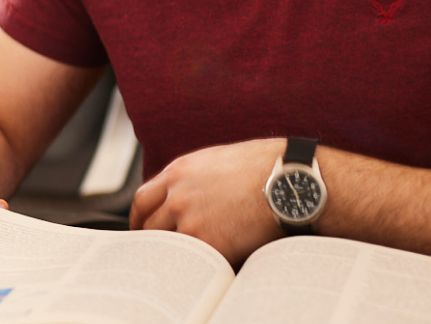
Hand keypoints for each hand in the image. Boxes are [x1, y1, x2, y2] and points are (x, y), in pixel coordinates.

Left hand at [129, 137, 284, 263]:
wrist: (289, 179)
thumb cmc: (264, 167)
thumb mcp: (216, 160)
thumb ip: (192, 178)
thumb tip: (182, 196)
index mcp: (178, 173)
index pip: (143, 200)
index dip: (141, 218)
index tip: (143, 229)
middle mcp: (178, 196)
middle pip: (150, 226)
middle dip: (153, 241)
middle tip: (159, 252)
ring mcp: (191, 221)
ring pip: (170, 246)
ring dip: (176, 255)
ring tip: (183, 264)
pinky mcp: (211, 243)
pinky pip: (196, 261)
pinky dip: (199, 266)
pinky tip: (205, 270)